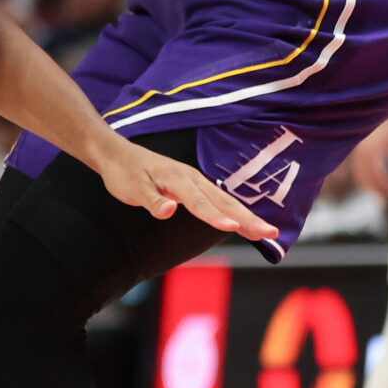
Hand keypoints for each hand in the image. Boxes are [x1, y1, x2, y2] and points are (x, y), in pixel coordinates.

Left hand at [90, 138, 279, 241]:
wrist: (117, 154)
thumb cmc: (124, 173)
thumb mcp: (132, 188)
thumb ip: (152, 201)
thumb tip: (170, 210)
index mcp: (177, 179)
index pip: (199, 202)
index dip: (216, 216)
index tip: (233, 228)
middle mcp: (191, 178)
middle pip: (223, 201)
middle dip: (247, 218)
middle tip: (269, 233)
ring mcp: (194, 181)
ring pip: (225, 200)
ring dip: (246, 216)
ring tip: (266, 231)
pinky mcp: (193, 185)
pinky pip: (219, 199)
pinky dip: (235, 211)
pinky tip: (244, 222)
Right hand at [349, 115, 387, 202]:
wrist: (365, 119)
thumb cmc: (384, 129)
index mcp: (371, 152)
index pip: (378, 174)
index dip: (385, 185)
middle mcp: (360, 156)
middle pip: (367, 180)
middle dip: (377, 191)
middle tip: (387, 199)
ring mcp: (355, 157)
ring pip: (360, 178)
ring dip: (370, 189)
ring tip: (381, 196)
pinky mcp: (353, 159)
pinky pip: (357, 174)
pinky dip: (365, 183)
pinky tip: (373, 186)